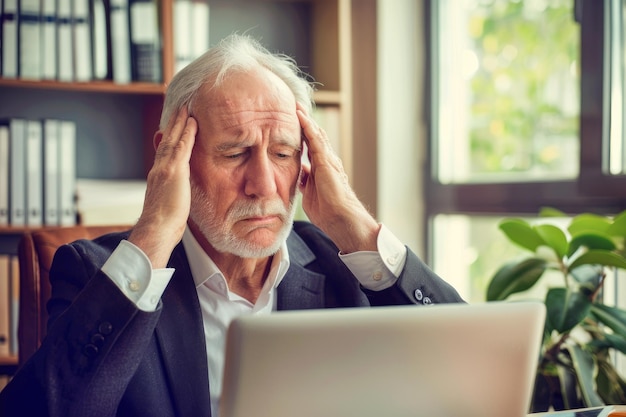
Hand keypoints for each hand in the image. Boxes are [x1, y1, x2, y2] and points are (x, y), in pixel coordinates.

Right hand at [129, 107, 196, 267]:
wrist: (157, 229)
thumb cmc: (164, 224)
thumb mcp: (169, 204)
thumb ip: (174, 194)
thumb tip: (178, 195)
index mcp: (158, 177)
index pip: (164, 152)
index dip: (169, 138)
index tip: (174, 126)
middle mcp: (158, 169)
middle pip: (165, 141)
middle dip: (172, 124)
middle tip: (179, 109)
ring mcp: (164, 169)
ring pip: (172, 140)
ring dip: (179, 123)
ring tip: (186, 109)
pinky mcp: (173, 172)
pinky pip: (182, 147)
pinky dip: (187, 133)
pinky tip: (193, 123)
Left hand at [297, 105, 379, 252]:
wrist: (341, 219)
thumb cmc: (328, 212)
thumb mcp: (310, 193)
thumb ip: (306, 181)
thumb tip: (301, 171)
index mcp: (322, 169)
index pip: (311, 146)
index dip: (303, 134)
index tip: (292, 123)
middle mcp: (327, 161)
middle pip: (315, 136)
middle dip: (305, 122)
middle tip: (294, 108)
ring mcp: (328, 160)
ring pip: (316, 134)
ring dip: (306, 120)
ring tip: (296, 106)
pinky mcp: (326, 161)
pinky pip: (316, 139)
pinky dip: (308, 126)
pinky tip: (300, 116)